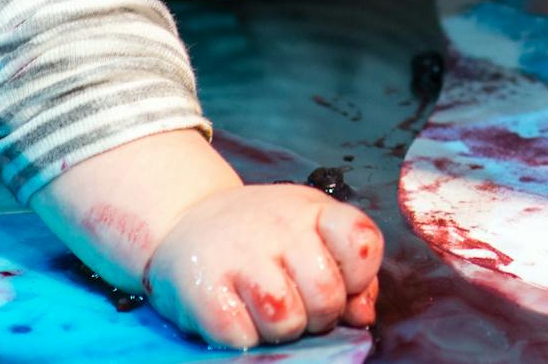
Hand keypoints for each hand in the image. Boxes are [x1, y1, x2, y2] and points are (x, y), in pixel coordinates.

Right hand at [145, 183, 384, 349]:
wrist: (185, 219)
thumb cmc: (259, 236)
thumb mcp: (310, 234)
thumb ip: (345, 272)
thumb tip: (362, 315)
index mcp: (313, 211)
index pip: (362, 243)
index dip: (358, 276)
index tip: (339, 280)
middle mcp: (278, 226)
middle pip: (326, 295)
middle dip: (319, 315)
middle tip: (298, 304)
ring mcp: (239, 255)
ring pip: (286, 320)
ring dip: (281, 329)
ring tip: (266, 312)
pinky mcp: (203, 287)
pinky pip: (242, 336)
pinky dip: (244, 337)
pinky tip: (236, 315)